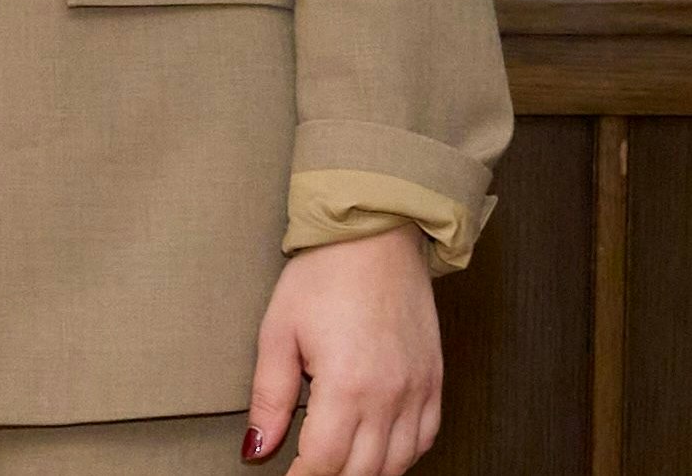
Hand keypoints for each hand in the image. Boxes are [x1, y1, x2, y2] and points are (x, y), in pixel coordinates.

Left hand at [248, 228, 441, 474]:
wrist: (377, 239)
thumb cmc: (324, 276)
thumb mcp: (278, 332)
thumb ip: (269, 398)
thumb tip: (256, 449)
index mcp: (347, 385)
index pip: (324, 462)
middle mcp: (390, 396)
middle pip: (362, 471)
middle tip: (307, 473)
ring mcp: (418, 391)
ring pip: (398, 463)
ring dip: (366, 473)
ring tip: (337, 467)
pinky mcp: (435, 382)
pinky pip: (425, 439)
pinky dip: (402, 457)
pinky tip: (378, 452)